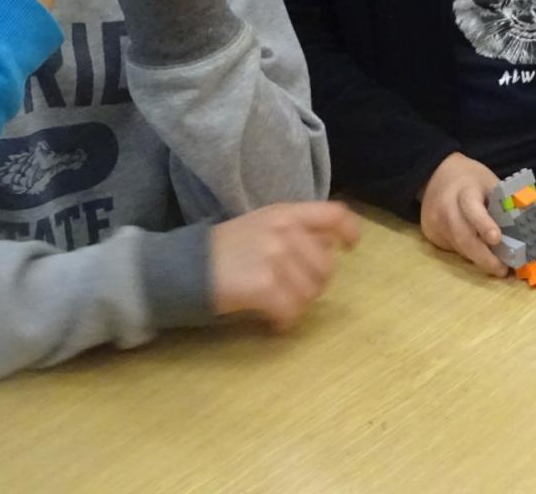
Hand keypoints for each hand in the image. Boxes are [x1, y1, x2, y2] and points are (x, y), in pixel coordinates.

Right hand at [210, 201, 359, 330]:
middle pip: (326, 266)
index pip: (333, 214)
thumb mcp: (263, 225)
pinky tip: (274, 323)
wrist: (186, 266)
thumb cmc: (226, 248)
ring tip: (279, 307)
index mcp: (286, 213)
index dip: (349, 231)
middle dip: (314, 285)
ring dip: (298, 306)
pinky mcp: (264, 286)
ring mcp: (274, 258)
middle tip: (293, 293)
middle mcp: (284, 231)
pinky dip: (285, 322)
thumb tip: (330, 246)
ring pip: (311, 293)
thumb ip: (297, 231)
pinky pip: (291, 311)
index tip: (349, 248)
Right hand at [419, 153, 508, 275]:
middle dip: (484, 257)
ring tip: (498, 266)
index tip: (497, 239)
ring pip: (459, 247)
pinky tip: (479, 252)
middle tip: (502, 270)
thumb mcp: (490, 181)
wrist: (435, 174)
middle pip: (463, 237)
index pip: (472, 209)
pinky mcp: (431, 234)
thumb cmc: (470, 178)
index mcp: (464, 191)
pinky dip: (469, 253)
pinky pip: (453, 248)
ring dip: (479, 258)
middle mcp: (446, 208)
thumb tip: (529, 222)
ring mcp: (435, 224)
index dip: (484, 224)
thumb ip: (505, 202)